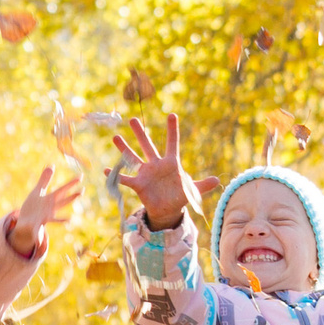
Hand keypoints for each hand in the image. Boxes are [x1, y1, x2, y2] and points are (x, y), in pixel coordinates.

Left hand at [8, 164, 83, 255]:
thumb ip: (44, 180)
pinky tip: (39, 242)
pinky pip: (37, 232)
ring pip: (53, 218)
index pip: (62, 190)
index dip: (71, 183)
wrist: (25, 222)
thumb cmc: (33, 207)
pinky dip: (38, 237)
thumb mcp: (37, 191)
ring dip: (61, 220)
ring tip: (69, 220)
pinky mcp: (35, 226)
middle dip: (70, 197)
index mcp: (50, 200)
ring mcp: (44, 219)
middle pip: (61, 202)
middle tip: (81, 192)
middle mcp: (50, 210)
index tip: (81, 176)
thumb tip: (51, 165)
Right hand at [109, 112, 199, 230]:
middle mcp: (156, 165)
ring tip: (115, 137)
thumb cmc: (180, 196)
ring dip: (124, 149)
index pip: (172, 143)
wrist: (167, 209)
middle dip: (140, 133)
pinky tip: (106, 170)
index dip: (172, 130)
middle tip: (132, 119)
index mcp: (171, 163)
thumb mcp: (193, 191)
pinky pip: (125, 178)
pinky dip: (116, 175)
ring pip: (133, 158)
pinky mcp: (139, 185)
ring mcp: (146, 173)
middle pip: (147, 146)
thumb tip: (217, 181)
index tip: (171, 115)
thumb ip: (203, 185)